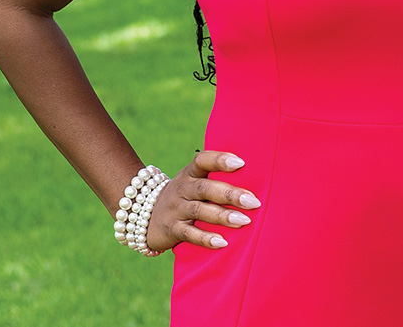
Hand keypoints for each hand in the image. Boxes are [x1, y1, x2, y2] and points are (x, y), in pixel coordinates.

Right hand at [144, 151, 261, 252]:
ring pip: (199, 210)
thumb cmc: (185, 196)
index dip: (220, 159)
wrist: (144, 215)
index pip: (202, 160)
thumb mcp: (194, 181)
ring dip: (222, 216)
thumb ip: (216, 178)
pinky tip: (223, 242)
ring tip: (244, 221)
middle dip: (230, 194)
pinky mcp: (172, 229)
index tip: (241, 162)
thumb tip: (257, 177)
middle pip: (205, 188)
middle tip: (254, 201)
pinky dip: (205, 238)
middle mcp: (182, 188)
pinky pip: (189, 234)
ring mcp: (176, 209)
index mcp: (190, 173)